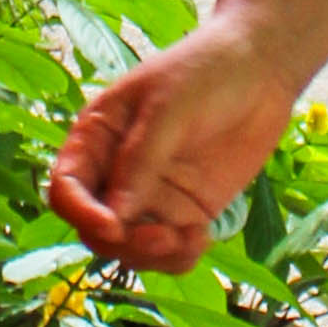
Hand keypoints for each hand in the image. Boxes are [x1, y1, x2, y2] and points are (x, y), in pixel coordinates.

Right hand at [46, 11, 302, 273]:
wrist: (261, 69)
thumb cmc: (205, 71)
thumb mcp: (168, 107)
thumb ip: (140, 161)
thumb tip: (115, 218)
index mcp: (97, 138)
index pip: (66, 188)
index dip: (80, 213)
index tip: (112, 226)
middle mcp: (117, 173)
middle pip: (96, 228)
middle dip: (122, 242)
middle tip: (163, 238)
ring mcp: (152, 196)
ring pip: (131, 248)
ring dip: (153, 257)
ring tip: (190, 238)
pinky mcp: (186, 212)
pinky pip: (170, 252)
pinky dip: (180, 257)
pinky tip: (202, 236)